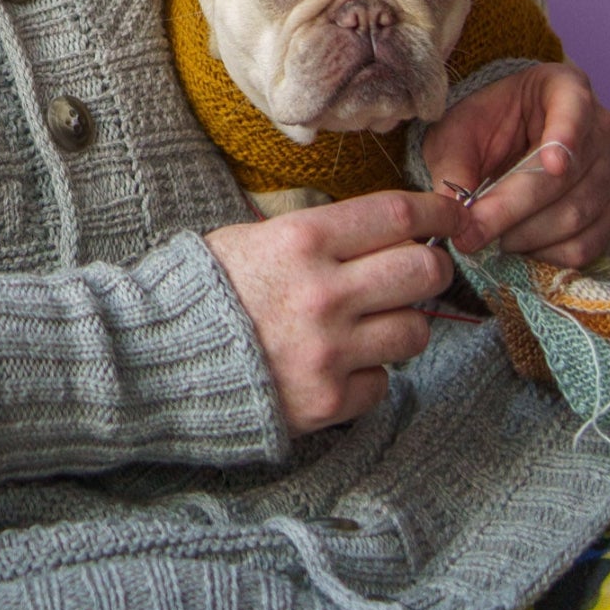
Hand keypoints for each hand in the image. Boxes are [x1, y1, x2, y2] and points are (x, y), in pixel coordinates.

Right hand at [206, 191, 462, 436]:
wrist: (156, 360)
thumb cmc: (203, 291)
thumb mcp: (250, 238)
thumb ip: (315, 235)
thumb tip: (379, 230)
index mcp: (302, 240)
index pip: (397, 214)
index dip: (439, 210)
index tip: (453, 214)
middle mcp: (324, 292)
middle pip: (423, 269)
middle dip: (432, 267)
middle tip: (418, 271)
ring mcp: (329, 350)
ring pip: (416, 330)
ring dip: (401, 324)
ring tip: (367, 323)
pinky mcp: (328, 399)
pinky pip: (383, 382)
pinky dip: (368, 373)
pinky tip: (336, 364)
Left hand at [421, 63, 609, 267]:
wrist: (502, 140)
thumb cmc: (481, 127)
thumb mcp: (456, 133)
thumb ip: (454, 166)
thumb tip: (451, 212)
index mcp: (563, 89)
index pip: (574, 108)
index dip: (565, 136)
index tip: (551, 164)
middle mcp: (599, 129)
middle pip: (566, 177)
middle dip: (512, 209)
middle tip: (470, 233)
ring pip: (575, 215)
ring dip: (524, 236)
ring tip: (485, 238)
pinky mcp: (609, 212)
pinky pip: (586, 244)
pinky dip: (546, 255)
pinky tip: (514, 248)